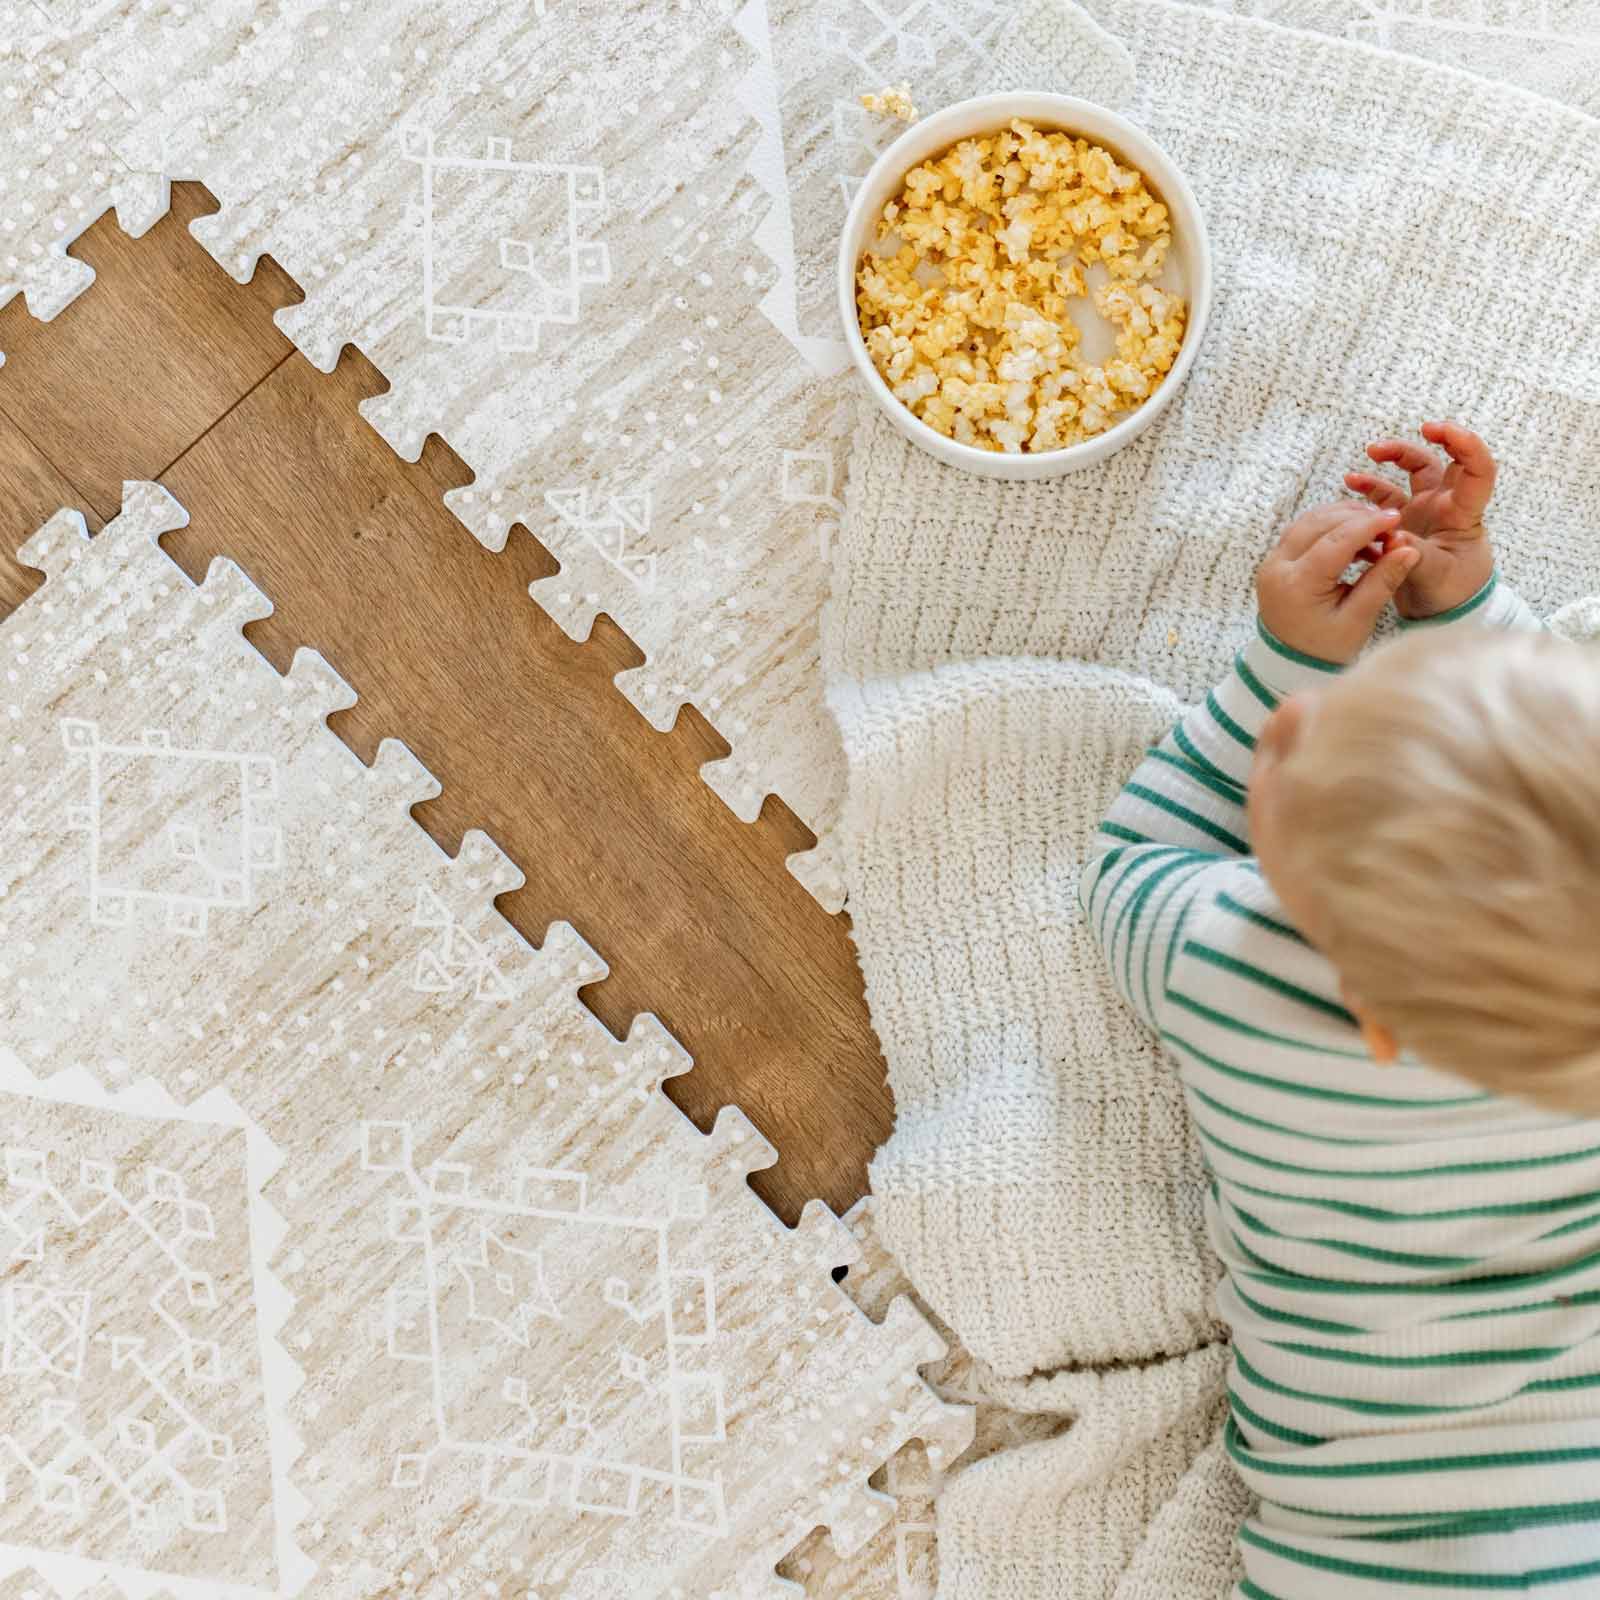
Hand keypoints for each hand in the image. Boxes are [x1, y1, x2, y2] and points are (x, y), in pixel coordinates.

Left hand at [1257, 502, 1419, 665]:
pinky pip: (1303, 530)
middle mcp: (1277, 568)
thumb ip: (1382, 582)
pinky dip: (1330, 526)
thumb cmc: (1325, 648)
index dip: (1368, 526)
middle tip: (1389, 526)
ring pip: (1309, 521)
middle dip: (1357, 518)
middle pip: (1319, 524)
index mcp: (1296, 585)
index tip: (1396, 518)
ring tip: (1375, 531)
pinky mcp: (1275, 560)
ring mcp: (1272, 562)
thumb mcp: (1358, 620)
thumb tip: (1409, 550)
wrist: (1290, 662)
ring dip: (1343, 518)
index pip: (1335, 543)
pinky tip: (1356, 540)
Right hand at [1342, 421, 1495, 619]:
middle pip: (1437, 461)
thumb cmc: (1452, 594)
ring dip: (1391, 460)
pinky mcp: (1404, 524)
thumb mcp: (1435, 577)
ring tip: (1367, 456)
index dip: (1464, 443)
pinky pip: (1386, 499)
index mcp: (1463, 514)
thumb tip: (1391, 535)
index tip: (1437, 431)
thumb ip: (1413, 555)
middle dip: (1416, 445)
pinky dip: (1370, 491)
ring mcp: (1424, 513)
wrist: (1442, 614)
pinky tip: (1351, 486)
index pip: (1475, 468)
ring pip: (1411, 474)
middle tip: (1386, 445)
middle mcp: (1445, 506)